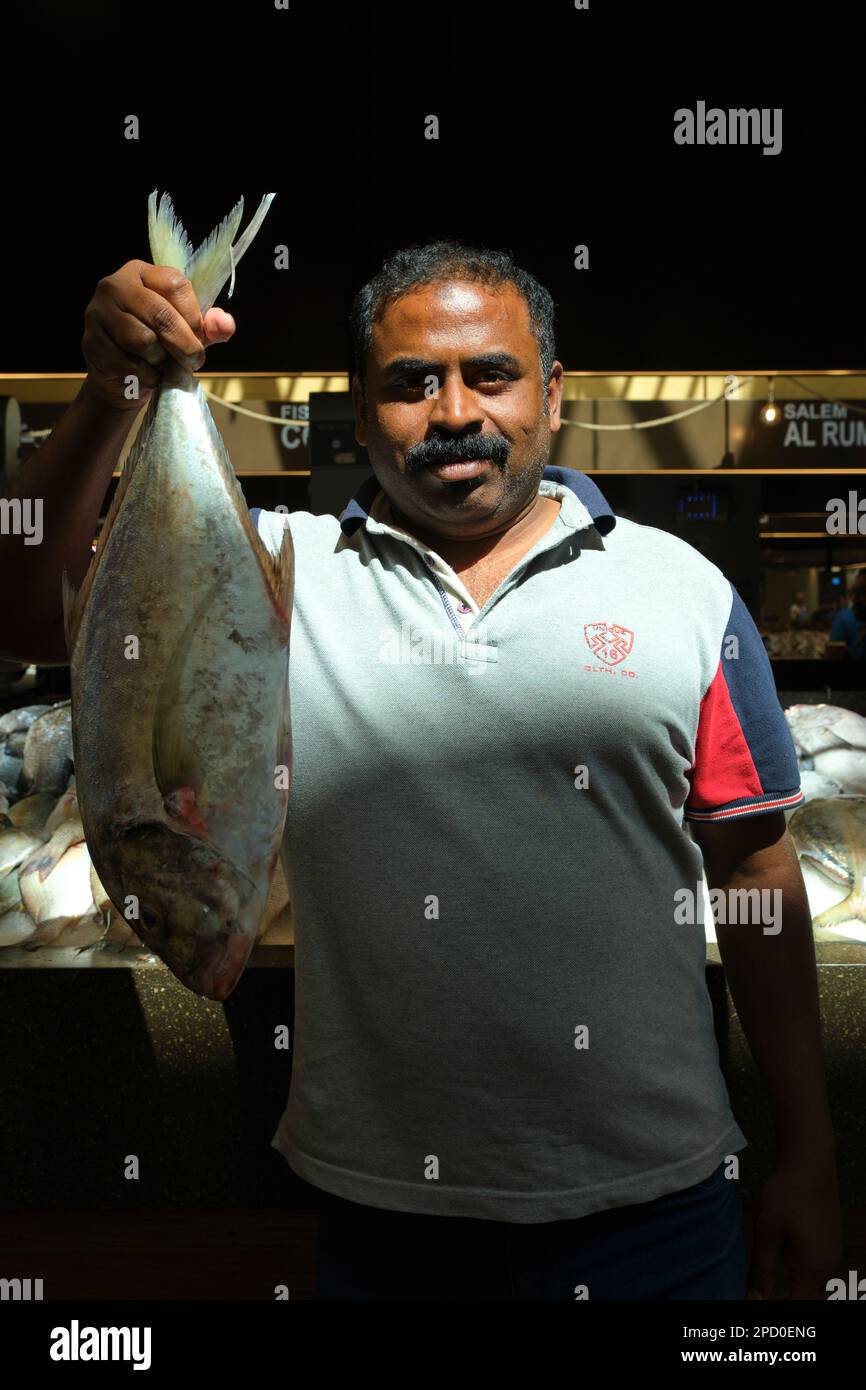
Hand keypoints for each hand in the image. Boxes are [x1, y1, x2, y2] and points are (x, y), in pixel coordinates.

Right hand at [81, 260, 236, 410]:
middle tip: (193, 361)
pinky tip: (144, 373)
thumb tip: (225, 325)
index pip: (176, 285)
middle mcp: (115, 285)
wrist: (122, 379)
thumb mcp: (187, 333)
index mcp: (142, 273)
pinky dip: (146, 376)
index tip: (199, 336)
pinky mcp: (91, 342)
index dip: (193, 316)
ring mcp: (98, 313)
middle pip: (161, 314)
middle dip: (184, 344)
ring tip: (161, 363)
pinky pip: (129, 364)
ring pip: (143, 340)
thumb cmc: (158, 348)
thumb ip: (210, 327)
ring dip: (160, 360)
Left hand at [748, 1149, 842, 1298]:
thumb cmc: (786, 1194)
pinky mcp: (830, 1239)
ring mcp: (832, 1252)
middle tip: (760, 1292)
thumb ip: (763, 1269)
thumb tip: (755, 1299)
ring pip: (812, 1280)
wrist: (810, 1161)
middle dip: (787, 1296)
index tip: (759, 1302)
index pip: (800, 1304)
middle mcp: (829, 1265)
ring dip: (793, 1283)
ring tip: (770, 1274)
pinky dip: (799, 1268)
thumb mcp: (768, 1232)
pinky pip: (815, 1265)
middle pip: (808, 1295)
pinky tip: (784, 1253)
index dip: (780, 1307)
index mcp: (815, 1267)